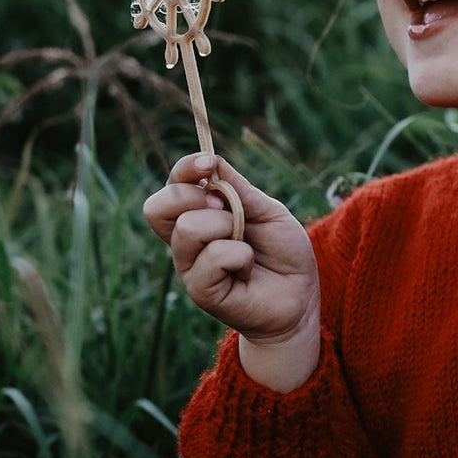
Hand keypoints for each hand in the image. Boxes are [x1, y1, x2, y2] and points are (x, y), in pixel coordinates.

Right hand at [143, 154, 318, 346]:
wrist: (300, 295)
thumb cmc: (282, 253)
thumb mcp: (268, 211)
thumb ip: (239, 189)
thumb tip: (213, 161)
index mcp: (199, 216)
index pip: (172, 187)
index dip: (184, 169)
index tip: (209, 163)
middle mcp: (186, 241)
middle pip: (157, 206)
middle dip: (194, 196)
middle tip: (227, 208)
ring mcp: (190, 266)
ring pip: (188, 228)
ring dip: (226, 226)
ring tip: (245, 244)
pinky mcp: (201, 291)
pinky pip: (213, 257)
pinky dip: (240, 256)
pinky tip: (247, 269)